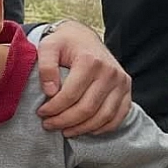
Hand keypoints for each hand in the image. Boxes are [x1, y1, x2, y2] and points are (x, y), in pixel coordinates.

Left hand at [37, 21, 131, 136]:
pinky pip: (118, 116)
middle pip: (87, 108)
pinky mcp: (126, 90)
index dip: (54, 108)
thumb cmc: (64, 43)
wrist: (84, 37)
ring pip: (103, 116)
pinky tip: (85, 130)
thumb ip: (46, 66)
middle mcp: (109, 72)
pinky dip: (102, 128)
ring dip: (82, 128)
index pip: (70, 95)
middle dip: (64, 121)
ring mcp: (121, 82)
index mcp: (90, 61)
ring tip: (64, 130)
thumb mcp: (48, 46)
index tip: (41, 112)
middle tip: (48, 124)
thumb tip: (50, 92)